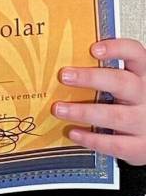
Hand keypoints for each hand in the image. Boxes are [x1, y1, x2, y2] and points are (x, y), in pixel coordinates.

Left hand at [53, 38, 145, 164]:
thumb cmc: (132, 101)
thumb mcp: (127, 81)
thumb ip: (106, 71)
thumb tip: (65, 61)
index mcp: (142, 74)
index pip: (135, 53)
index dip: (116, 49)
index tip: (93, 49)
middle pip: (122, 83)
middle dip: (91, 79)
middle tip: (64, 76)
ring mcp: (145, 122)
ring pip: (115, 115)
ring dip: (83, 112)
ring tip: (59, 109)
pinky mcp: (141, 146)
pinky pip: (116, 144)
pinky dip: (92, 139)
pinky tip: (73, 133)